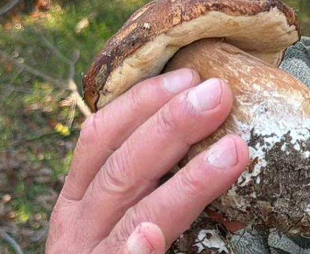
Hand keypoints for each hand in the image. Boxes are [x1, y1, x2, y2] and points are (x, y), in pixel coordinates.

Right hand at [47, 69, 250, 252]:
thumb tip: (217, 130)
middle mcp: (76, 230)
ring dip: (187, 183)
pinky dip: (134, 253)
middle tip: (219, 95)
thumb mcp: (126, 209)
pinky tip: (153, 237)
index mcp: (79, 202)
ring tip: (232, 153)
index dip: (142, 102)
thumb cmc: (122, 250)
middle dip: (171, 126)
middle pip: (120, 170)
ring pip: (132, 217)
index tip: (189, 74)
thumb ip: (154, 177)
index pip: (100, 139)